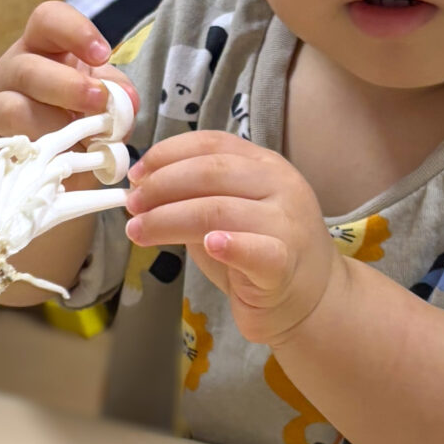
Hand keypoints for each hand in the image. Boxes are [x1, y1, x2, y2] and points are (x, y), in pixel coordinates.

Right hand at [0, 1, 138, 147]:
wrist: (39, 162)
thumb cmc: (73, 118)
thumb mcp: (99, 98)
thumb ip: (116, 94)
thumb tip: (128, 101)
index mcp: (41, 47)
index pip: (48, 19)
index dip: (75, 31)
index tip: (102, 54)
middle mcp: (12, 69)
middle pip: (28, 67)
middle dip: (69, 87)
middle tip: (100, 103)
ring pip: (15, 110)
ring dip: (55, 128)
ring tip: (85, 143)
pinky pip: (10, 146)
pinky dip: (42, 155)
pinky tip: (63, 161)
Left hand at [123, 130, 339, 348]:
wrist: (312, 299)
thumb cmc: (261, 252)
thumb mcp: (229, 214)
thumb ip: (196, 197)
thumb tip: (142, 188)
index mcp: (266, 165)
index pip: (212, 143)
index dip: (167, 154)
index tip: (135, 174)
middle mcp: (281, 185)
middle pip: (211, 172)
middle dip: (161, 186)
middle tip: (131, 205)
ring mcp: (288, 223)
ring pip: (220, 210)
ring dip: (169, 219)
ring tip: (138, 232)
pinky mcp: (286, 264)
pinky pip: (257, 250)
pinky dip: (231, 245)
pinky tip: (209, 245)